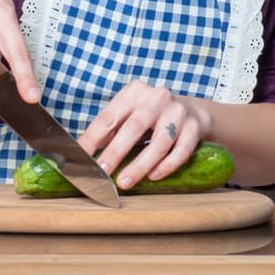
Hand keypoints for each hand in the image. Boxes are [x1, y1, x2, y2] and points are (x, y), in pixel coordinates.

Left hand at [78, 81, 207, 189]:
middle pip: (134, 127)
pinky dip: (166, 165)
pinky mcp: (194, 127)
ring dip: (140, 165)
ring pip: (160, 142)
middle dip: (115, 152)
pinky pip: (181, 150)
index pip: (108, 117)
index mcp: (133, 92)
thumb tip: (82, 154)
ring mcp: (178, 111)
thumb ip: (109, 131)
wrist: (193, 112)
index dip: (92, 139)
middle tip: (102, 173)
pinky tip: (154, 176)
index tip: (79, 159)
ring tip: (125, 182)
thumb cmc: (151, 117)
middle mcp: (157, 97)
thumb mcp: (129, 115)